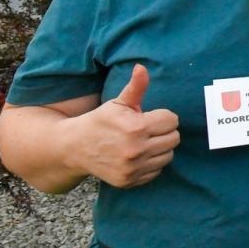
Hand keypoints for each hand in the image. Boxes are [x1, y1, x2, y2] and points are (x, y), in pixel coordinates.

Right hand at [69, 65, 179, 187]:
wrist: (74, 148)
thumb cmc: (100, 120)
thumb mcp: (118, 102)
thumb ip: (136, 87)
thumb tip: (142, 67)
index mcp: (136, 127)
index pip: (172, 120)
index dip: (163, 116)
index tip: (149, 117)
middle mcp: (136, 149)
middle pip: (174, 138)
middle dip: (164, 131)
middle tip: (148, 130)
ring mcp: (133, 167)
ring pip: (168, 155)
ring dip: (160, 148)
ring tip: (143, 142)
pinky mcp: (130, 180)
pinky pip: (157, 171)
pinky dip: (151, 163)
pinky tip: (137, 156)